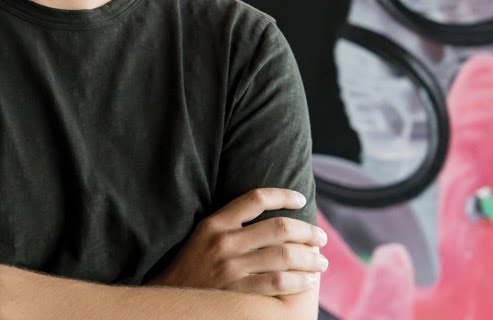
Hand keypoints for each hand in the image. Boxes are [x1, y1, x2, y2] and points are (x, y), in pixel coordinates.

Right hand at [150, 187, 327, 295]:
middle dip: (308, 232)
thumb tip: (272, 217)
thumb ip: (231, 224)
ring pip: (284, 256)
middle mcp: (224, 242)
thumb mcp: (203, 236)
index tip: (301, 200)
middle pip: (279, 228)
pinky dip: (300, 281)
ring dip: (310, 259)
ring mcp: (231, 268)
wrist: (171, 298)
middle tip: (320, 238)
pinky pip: (278, 283)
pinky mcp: (238, 291)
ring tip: (320, 262)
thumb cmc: (192, 266)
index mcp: (215, 223)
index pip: (255, 199)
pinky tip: (308, 281)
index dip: (283, 195)